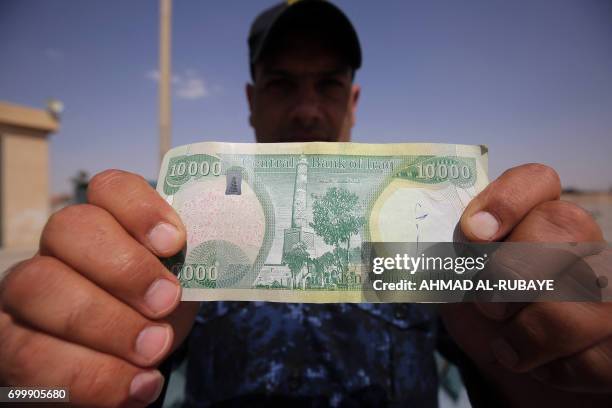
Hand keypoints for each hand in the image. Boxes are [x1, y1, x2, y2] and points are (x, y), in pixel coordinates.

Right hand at [0, 170, 199, 406]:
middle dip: (124, 268)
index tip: (174, 241)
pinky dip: (90, 375)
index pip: (110, 188)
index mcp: (107, 225)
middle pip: (69, 228)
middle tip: (165, 303)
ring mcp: (26, 292)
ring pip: (40, 285)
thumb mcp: (181, 291)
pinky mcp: (10, 341)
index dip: (140, 207)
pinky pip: (29, 352)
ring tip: (153, 350)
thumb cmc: (155, 319)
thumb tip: (221, 255)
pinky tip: (136, 385)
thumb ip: (191, 269)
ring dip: (105, 323)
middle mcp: (59, 249)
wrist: (125, 372)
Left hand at [440, 164, 611, 406]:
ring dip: (527, 333)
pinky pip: (595, 358)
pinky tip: (542, 365)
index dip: (506, 199)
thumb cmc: (487, 315)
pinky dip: (554, 370)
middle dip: (510, 271)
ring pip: (581, 297)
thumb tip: (417, 246)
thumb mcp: (460, 281)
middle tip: (487, 304)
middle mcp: (585, 244)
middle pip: (562, 225)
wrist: (518, 367)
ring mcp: (611, 290)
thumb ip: (453, 257)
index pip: (537, 180)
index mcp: (536, 219)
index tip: (474, 232)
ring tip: (507, 344)